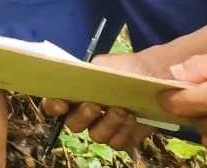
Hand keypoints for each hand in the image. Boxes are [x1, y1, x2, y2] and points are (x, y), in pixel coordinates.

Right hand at [43, 50, 169, 152]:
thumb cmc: (125, 69)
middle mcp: (85, 114)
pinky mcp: (122, 138)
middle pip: (73, 124)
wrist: (153, 76)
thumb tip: (81, 79)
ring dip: (109, 123)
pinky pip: (117, 143)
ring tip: (123, 110)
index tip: (62, 103)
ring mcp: (103, 128)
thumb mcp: (104, 64)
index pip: (53, 104)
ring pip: (96, 135)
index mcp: (75, 94)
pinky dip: (125, 131)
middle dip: (84, 116)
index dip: (53, 106)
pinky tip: (133, 118)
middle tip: (96, 105)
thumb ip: (90, 71)